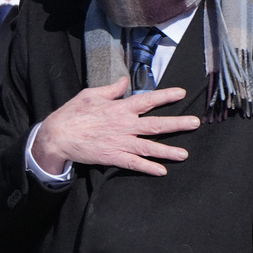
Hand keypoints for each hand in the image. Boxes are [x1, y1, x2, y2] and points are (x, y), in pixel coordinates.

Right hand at [31, 77, 199, 175]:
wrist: (58, 136)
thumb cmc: (73, 113)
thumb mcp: (91, 94)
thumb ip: (111, 89)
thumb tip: (125, 81)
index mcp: (120, 108)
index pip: (148, 100)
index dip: (166, 96)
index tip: (181, 93)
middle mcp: (125, 125)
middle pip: (156, 124)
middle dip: (177, 124)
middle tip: (195, 123)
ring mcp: (120, 142)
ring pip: (150, 147)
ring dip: (168, 151)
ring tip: (184, 154)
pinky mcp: (113, 157)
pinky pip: (134, 163)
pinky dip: (148, 168)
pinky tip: (162, 171)